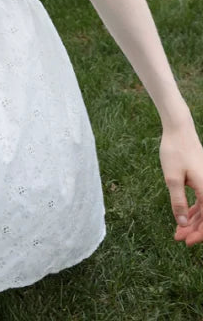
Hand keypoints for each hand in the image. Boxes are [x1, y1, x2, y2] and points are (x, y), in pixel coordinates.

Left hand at [159, 123, 202, 245]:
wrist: (179, 130)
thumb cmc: (175, 152)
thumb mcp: (172, 179)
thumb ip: (178, 203)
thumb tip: (183, 225)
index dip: (199, 235)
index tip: (186, 242)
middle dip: (194, 230)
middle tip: (178, 238)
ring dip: (193, 221)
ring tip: (178, 231)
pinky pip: (202, 200)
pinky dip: (193, 210)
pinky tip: (183, 217)